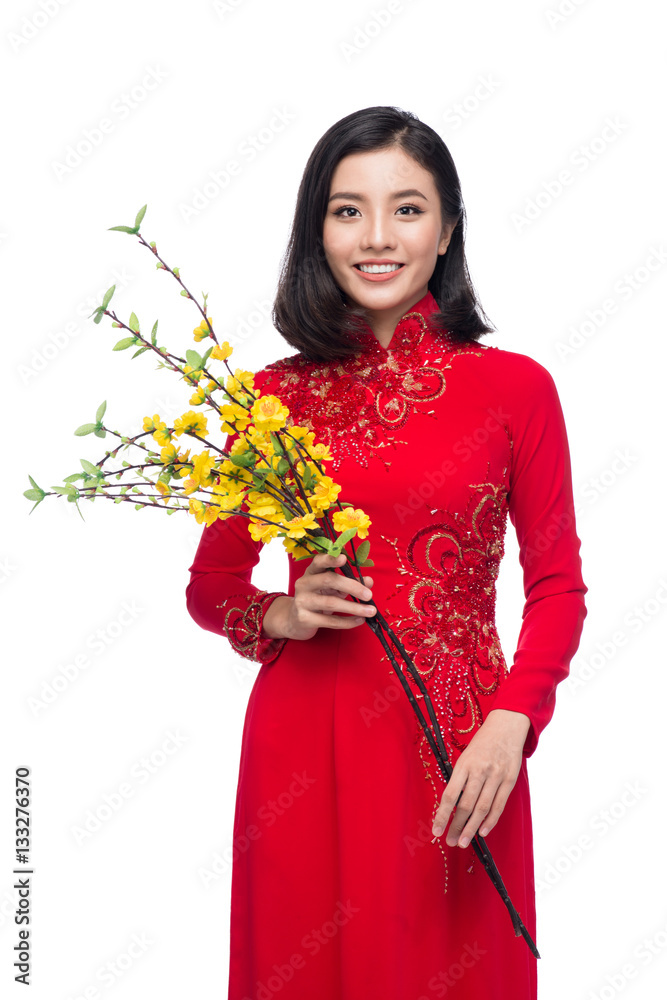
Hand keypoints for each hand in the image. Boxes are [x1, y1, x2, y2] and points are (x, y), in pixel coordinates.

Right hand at [262, 551, 375, 641]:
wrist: (294, 620)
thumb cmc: (317, 599)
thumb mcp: (333, 588)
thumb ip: (351, 582)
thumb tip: (369, 581)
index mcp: (311, 572)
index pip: (319, 561)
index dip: (330, 559)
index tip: (344, 558)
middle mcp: (304, 584)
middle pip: (329, 580)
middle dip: (352, 587)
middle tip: (369, 595)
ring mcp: (302, 601)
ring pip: (331, 603)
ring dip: (354, 608)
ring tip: (370, 611)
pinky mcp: (304, 619)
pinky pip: (330, 621)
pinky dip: (347, 621)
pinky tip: (360, 620)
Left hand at [431, 709, 530, 846]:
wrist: (506, 727)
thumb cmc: (482, 743)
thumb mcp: (465, 755)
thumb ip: (460, 778)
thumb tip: (451, 805)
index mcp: (464, 764)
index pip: (450, 795)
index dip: (442, 815)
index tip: (436, 830)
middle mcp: (480, 771)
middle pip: (466, 805)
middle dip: (457, 826)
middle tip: (450, 841)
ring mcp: (496, 776)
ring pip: (482, 808)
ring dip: (472, 828)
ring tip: (464, 841)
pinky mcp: (510, 780)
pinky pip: (499, 805)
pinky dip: (491, 820)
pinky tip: (483, 831)